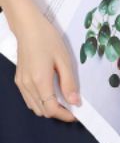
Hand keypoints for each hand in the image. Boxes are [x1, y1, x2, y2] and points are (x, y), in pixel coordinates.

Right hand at [12, 7, 80, 121]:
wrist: (27, 27)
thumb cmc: (47, 40)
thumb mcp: (64, 61)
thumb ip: (69, 83)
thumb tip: (75, 102)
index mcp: (40, 81)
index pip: (51, 109)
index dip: (65, 115)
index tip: (77, 114)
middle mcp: (27, 85)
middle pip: (43, 111)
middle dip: (59, 113)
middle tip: (72, 107)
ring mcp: (21, 83)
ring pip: (35, 107)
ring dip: (49, 109)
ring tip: (63, 101)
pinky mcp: (19, 79)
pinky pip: (29, 99)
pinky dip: (41, 103)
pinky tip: (51, 95)